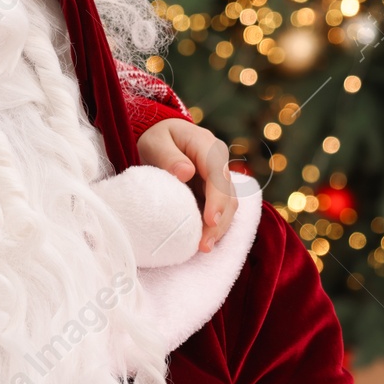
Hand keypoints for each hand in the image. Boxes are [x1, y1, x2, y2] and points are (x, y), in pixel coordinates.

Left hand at [136, 118, 235, 252]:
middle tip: (204, 245)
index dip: (217, 199)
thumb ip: (168, 156)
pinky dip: (212, 226)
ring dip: (218, 228)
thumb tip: (186, 172)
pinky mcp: (213, 192)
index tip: (210, 220)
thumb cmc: (157, 136)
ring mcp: (219, 179)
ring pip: (227, 207)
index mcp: (209, 147)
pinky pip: (217, 210)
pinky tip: (201, 241)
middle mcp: (220, 164)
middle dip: (219, 222)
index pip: (219, 175)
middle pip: (228, 196)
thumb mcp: (155, 142)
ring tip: (203, 247)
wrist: (161, 136)